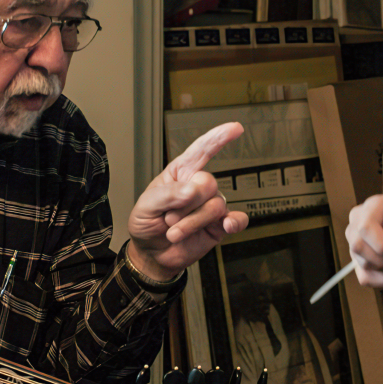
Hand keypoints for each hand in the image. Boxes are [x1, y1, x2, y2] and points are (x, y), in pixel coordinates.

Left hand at [126, 122, 248, 279]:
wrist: (152, 255)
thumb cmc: (147, 224)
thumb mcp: (145, 206)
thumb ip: (168, 195)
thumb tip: (195, 189)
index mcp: (180, 174)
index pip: (201, 151)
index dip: (218, 138)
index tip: (235, 128)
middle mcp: (199, 187)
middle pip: (207, 183)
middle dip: (185, 204)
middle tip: (168, 217)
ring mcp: (211, 206)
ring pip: (215, 206)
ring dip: (190, 223)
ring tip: (174, 232)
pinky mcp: (219, 225)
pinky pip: (237, 220)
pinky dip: (234, 222)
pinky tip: (226, 225)